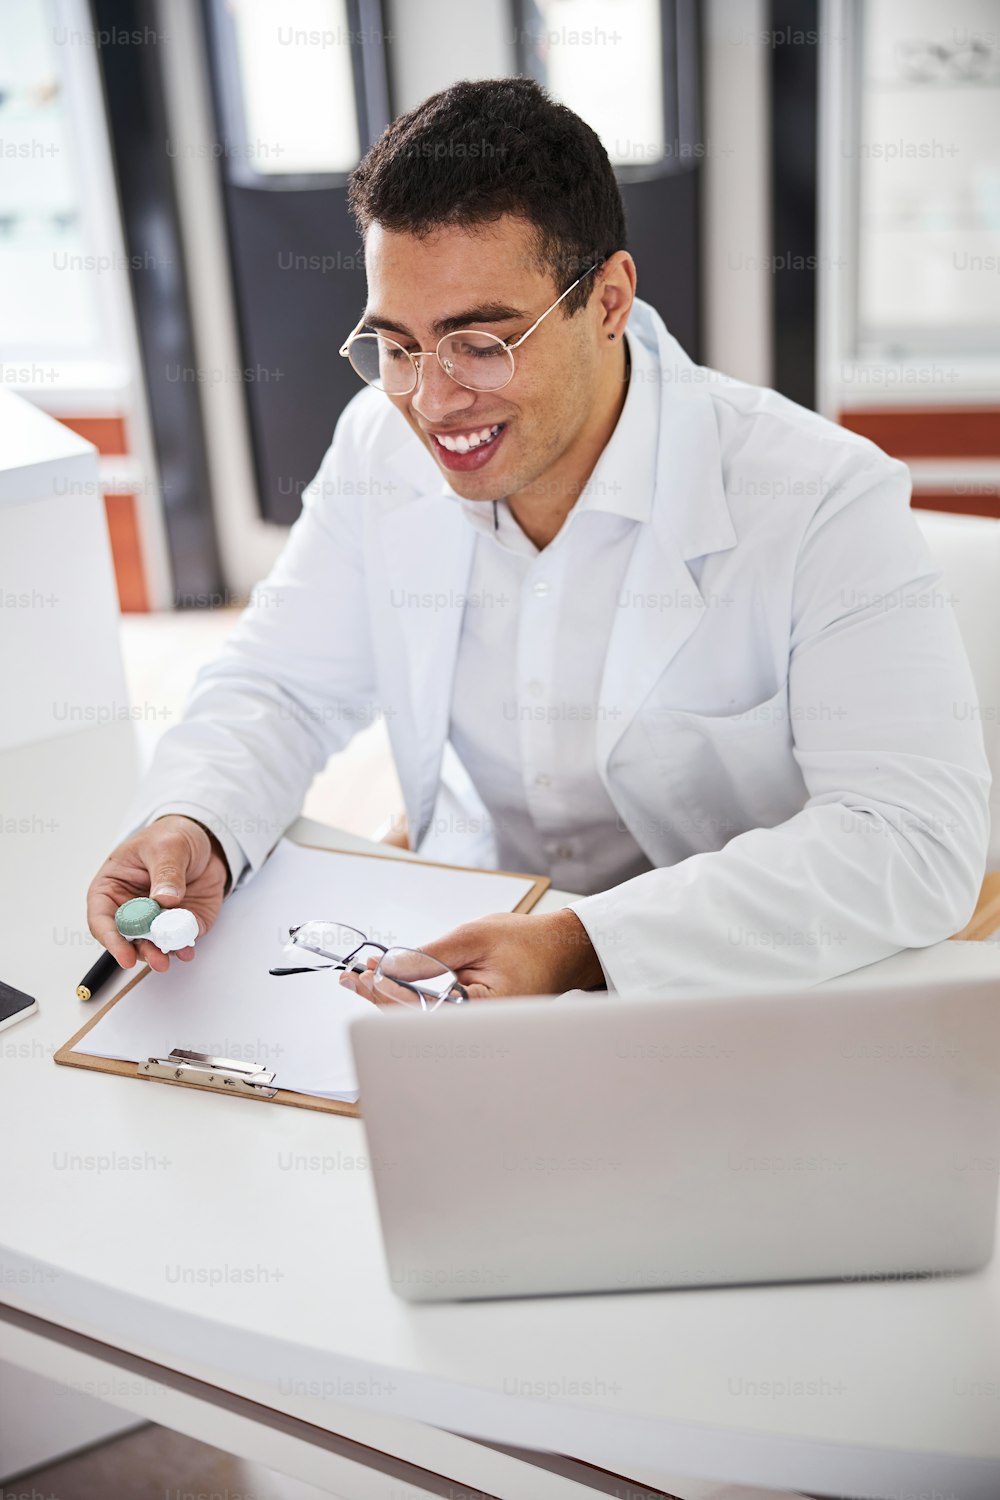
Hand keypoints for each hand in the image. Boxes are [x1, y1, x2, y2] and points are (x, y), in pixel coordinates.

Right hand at [86, 815, 227, 973]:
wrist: (205, 840)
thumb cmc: (172, 836)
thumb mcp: (167, 846)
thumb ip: (166, 872)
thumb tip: (165, 899)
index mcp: (112, 887)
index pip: (102, 918)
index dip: (111, 939)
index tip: (125, 955)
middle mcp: (130, 908)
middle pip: (126, 938)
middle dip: (141, 952)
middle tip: (157, 960)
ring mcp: (156, 918)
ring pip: (152, 944)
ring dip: (162, 953)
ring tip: (174, 955)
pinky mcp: (180, 923)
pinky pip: (179, 940)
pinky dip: (183, 946)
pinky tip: (188, 949)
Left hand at [339, 907, 604, 1003]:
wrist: (561, 949)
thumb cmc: (527, 941)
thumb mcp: (474, 937)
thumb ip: (431, 955)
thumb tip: (391, 968)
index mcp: (485, 1012)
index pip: (424, 1009)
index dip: (389, 993)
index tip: (364, 975)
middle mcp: (481, 1028)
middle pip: (419, 1022)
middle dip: (381, 997)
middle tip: (352, 977)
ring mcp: (477, 1028)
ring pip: (424, 1021)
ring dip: (391, 998)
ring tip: (362, 978)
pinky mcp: (473, 1021)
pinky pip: (436, 1015)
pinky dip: (410, 998)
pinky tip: (389, 983)